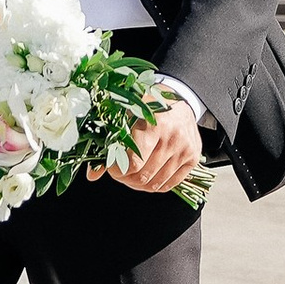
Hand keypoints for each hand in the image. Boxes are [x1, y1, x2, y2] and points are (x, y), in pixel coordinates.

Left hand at [87, 108, 203, 193]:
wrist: (180, 98)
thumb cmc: (147, 105)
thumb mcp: (126, 115)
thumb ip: (108, 144)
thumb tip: (92, 174)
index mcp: (154, 126)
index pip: (133, 163)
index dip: (118, 171)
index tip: (112, 168)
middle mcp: (172, 139)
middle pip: (143, 176)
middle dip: (126, 179)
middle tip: (120, 173)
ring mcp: (184, 150)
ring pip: (155, 183)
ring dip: (139, 184)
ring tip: (131, 175)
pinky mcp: (192, 158)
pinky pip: (170, 184)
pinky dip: (155, 185)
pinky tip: (146, 177)